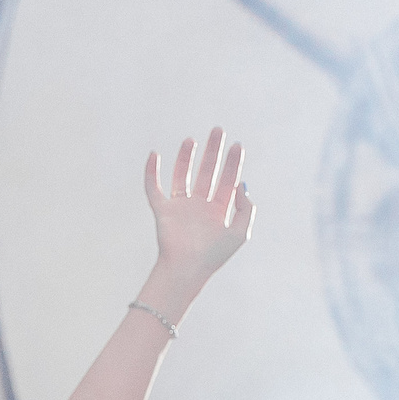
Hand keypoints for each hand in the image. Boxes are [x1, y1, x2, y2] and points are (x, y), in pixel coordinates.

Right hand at [143, 127, 252, 287]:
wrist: (186, 269)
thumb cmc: (213, 255)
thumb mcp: (240, 232)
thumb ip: (246, 208)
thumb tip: (241, 184)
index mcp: (218, 211)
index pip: (227, 180)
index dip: (233, 162)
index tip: (237, 145)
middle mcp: (199, 206)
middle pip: (207, 172)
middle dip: (213, 151)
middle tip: (218, 130)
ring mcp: (180, 207)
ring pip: (182, 175)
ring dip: (186, 158)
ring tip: (191, 140)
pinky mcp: (162, 211)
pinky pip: (154, 188)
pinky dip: (151, 173)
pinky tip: (154, 155)